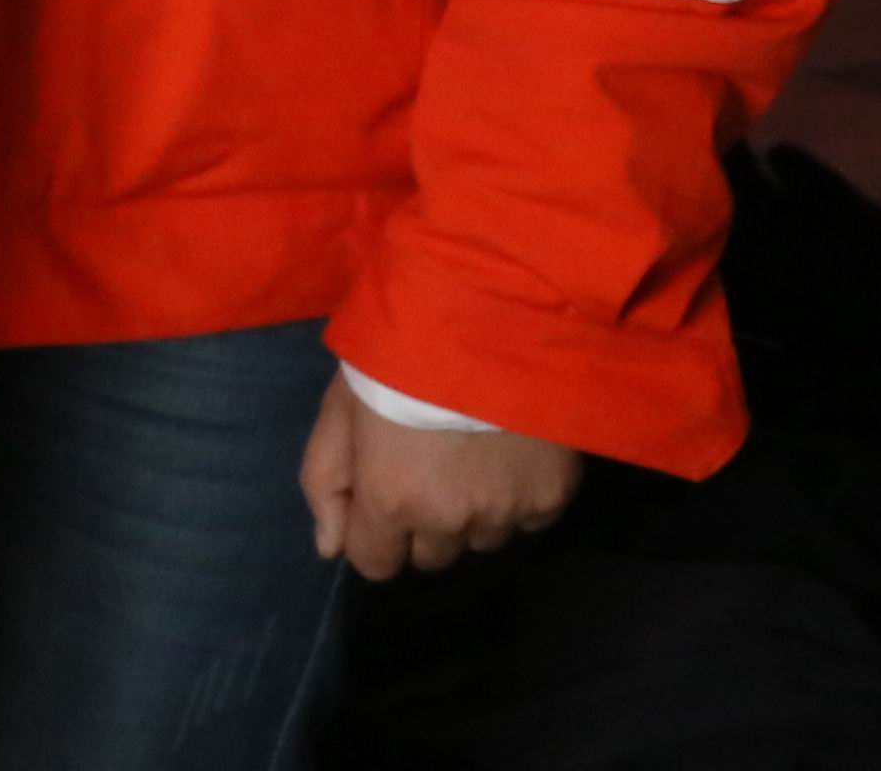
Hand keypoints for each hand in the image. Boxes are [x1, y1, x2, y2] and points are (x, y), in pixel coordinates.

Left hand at [298, 377, 580, 578]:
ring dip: (472, 512)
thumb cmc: (396, 353)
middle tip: (428, 465)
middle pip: (431, 555)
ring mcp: (507, 511)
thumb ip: (326, 481)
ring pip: (482, 539)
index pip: (376, 565)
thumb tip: (330, 548)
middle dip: (423, 523)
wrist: (488, 315)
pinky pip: (528, 519)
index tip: (381, 497)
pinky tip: (509, 451)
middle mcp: (450, 520)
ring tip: (471, 452)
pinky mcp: (554, 496)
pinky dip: (516, 496)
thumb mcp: (339, 407)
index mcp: (391, 500)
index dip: (373, 534)